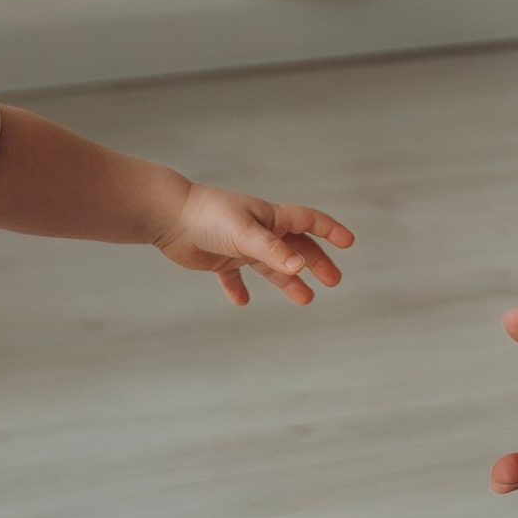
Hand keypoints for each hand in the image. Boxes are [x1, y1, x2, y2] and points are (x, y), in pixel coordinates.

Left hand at [156, 185, 353, 307]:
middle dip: (316, 263)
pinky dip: (239, 289)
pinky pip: (234, 277)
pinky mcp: (219, 260)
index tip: (349, 243)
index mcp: (270, 217)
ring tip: (305, 299)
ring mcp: (239, 246)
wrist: (168, 216)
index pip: (308, 222)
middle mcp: (259, 231)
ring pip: (271, 266)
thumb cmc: (208, 216)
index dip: (329, 231)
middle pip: (295, 247)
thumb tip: (300, 267)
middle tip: (333, 281)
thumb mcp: (245, 234)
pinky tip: (243, 302)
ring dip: (288, 281)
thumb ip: (272, 252)